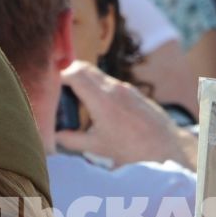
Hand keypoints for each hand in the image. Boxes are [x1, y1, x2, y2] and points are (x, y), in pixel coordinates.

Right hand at [55, 60, 197, 167]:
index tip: (48, 82)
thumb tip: (55, 137)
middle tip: (57, 87)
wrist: (167, 145)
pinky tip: (96, 105)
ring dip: (83, 80)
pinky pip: (109, 82)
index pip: (74, 73)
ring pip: (97, 74)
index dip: (58, 74)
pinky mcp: (133, 91)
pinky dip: (97, 87)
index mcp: (102, 101)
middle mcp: (113, 88)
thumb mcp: (98, 147)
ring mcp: (125, 88)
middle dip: (68, 73)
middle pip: (84, 68)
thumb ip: (73, 140)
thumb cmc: (133, 148)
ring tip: (75, 99)